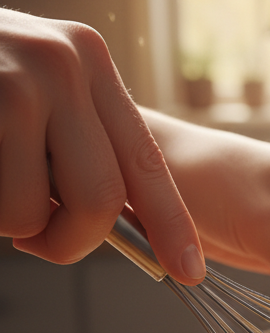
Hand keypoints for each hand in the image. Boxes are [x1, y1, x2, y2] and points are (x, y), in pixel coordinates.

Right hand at [0, 9, 204, 282]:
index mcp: (89, 62)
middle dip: (70, 241)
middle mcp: (65, 62)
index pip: (146, 162)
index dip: (171, 225)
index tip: (188, 270)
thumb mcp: (30, 94)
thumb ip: (75, 146)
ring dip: (6, 222)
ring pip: (35, 211)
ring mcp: (16, 78)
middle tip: (37, 241)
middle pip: (103, 201)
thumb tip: (124, 225)